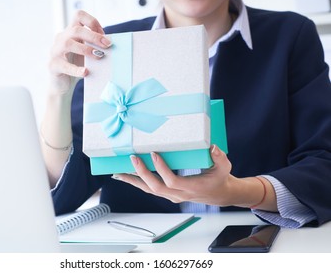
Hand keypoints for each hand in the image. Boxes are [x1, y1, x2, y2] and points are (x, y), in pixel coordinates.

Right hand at [48, 10, 111, 93]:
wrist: (62, 85)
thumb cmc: (77, 66)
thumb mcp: (86, 54)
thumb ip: (95, 47)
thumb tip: (111, 45)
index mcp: (70, 32)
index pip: (78, 16)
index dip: (92, 21)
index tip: (103, 34)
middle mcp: (61, 38)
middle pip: (76, 29)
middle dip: (93, 36)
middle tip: (107, 45)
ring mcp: (55, 51)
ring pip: (68, 43)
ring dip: (86, 49)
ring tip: (99, 56)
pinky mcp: (53, 65)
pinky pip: (64, 66)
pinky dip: (76, 69)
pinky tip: (86, 72)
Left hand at [113, 145, 235, 205]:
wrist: (219, 194)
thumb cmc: (219, 179)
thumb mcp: (225, 167)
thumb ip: (219, 157)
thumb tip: (212, 148)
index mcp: (191, 188)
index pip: (172, 181)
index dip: (161, 169)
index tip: (153, 154)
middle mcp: (178, 194)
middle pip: (156, 187)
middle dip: (142, 173)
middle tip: (132, 159)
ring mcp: (172, 196)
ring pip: (149, 190)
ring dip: (134, 181)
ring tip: (119, 172)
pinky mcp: (168, 193)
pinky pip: (150, 189)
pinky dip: (137, 183)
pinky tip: (127, 176)